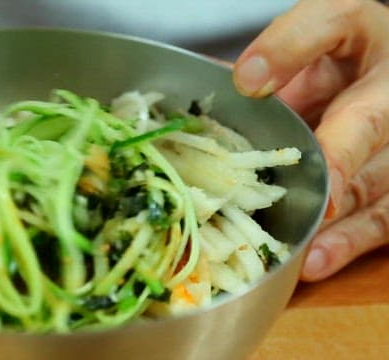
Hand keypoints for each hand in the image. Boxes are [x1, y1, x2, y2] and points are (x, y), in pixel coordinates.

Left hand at [232, 0, 388, 280]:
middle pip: (372, 166)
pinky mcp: (381, 186)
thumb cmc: (355, 42)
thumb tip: (246, 78)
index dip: (344, 149)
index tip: (321, 173)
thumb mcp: (333, 20)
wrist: (378, 60)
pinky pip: (374, 220)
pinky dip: (345, 242)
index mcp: (385, 85)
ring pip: (372, 201)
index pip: (367, 118)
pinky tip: (314, 262)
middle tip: (317, 215)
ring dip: (341, 231)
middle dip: (341, 190)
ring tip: (309, 256)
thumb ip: (294, 42)